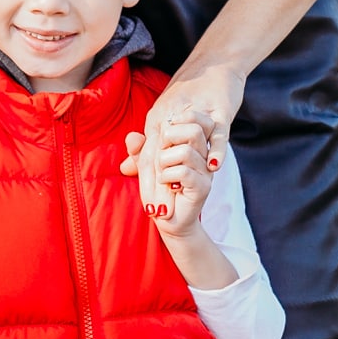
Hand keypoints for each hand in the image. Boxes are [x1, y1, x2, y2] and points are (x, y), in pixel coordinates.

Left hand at [120, 64, 243, 215]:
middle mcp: (173, 117)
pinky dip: (216, 150)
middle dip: (160, 181)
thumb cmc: (188, 97)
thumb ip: (146, 148)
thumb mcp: (162, 122)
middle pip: (162, 149)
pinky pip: (218, 134)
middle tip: (161, 203)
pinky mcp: (221, 116)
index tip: (150, 206)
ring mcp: (198, 118)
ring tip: (180, 181)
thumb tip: (124, 169)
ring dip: (184, 161)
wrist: (213, 64)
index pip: (149, 153)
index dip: (148, 180)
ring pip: (186, 141)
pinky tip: (214, 165)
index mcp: (158, 119)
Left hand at [128, 114, 213, 233]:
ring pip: (184, 151)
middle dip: (168, 140)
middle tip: (161, 158)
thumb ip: (138, 148)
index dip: (171, 126)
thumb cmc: (158, 189)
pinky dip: (167, 177)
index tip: (161, 142)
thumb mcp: (145, 164)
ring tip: (163, 175)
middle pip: (193, 130)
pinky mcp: (203, 187)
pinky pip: (183, 172)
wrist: (168, 219)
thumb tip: (132, 137)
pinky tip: (167, 184)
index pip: (191, 119)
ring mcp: (205, 171)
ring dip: (164, 163)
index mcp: (193, 145)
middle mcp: (203, 155)